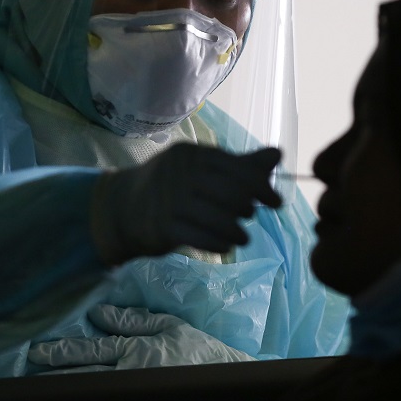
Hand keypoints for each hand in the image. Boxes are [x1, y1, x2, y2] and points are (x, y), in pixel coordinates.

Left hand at [28, 303, 253, 370]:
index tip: (41, 349)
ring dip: (66, 389)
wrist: (227, 382)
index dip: (65, 349)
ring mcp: (133, 394)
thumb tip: (100, 313)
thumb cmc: (199, 351)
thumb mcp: (170, 327)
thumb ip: (134, 320)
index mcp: (136, 351)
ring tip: (39, 388)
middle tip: (31, 368)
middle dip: (56, 370)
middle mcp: (130, 375)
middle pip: (84, 374)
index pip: (92, 350)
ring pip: (91, 392)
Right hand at [91, 144, 281, 264]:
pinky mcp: (161, 226)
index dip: (261, 186)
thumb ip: (240, 165)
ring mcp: (168, 200)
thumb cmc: (170, 188)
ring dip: (236, 231)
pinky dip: (218, 243)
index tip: (276, 202)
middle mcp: (179, 173)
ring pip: (218, 218)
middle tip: (251, 216)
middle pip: (229, 192)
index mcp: (192, 154)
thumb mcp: (202, 171)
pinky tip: (226, 246)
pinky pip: (200, 238)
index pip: (235, 167)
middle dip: (247, 207)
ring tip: (243, 237)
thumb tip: (277, 153)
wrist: (122, 208)